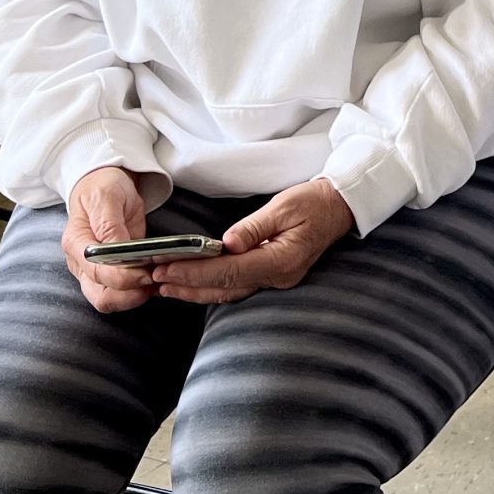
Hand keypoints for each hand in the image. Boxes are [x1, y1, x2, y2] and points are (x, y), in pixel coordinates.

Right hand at [63, 166, 154, 314]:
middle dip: (130, 295)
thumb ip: (109, 225)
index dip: (123, 278)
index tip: (147, 272)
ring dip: (135, 297)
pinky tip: (155, 282)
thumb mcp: (107, 196)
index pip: (96, 272)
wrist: (104, 185)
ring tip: (158, 281)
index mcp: (76, 243)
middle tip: (155, 279)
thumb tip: (117, 251)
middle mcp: (80, 263)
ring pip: (110, 301)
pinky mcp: (109, 273)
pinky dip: (138, 293)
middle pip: (101, 296)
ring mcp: (93, 271)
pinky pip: (121, 294)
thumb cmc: (103, 187)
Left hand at [149, 179, 355, 303]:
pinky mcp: (271, 275)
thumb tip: (227, 243)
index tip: (167, 269)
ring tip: (164, 286)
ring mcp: (276, 279)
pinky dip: (210, 286)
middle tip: (154, 279)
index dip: (196, 272)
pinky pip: (236, 286)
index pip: (230, 271)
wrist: (339, 208)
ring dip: (195, 290)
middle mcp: (278, 276)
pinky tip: (191, 284)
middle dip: (187, 285)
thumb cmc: (314, 202)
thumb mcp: (285, 205)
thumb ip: (255, 226)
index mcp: (282, 259)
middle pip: (225, 287)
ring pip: (228, 291)